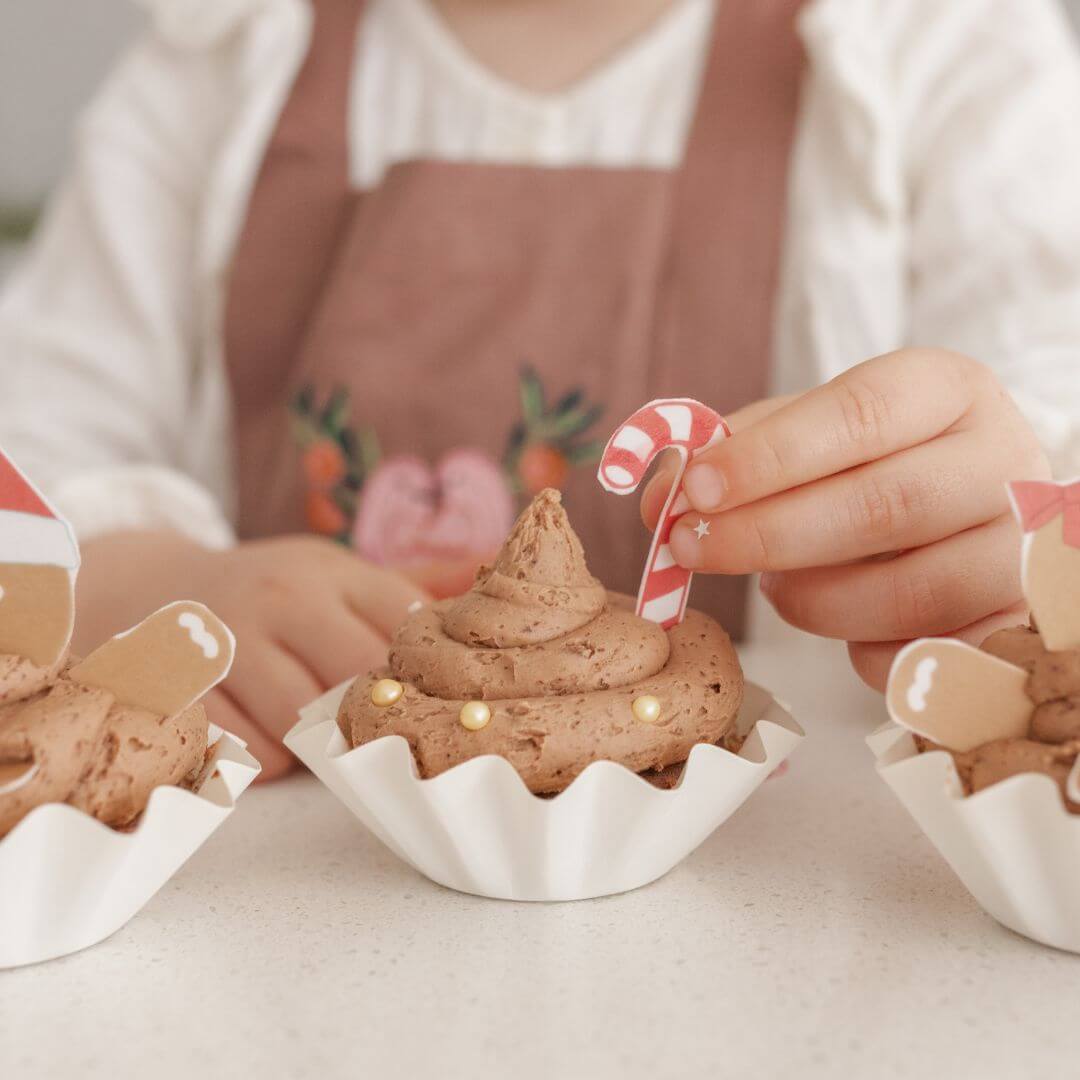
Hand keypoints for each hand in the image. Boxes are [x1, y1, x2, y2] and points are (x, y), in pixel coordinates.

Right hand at [75, 532, 427, 778]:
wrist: (153, 586)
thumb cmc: (273, 592)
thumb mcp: (337, 573)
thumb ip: (411, 586)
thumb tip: (492, 576)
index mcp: (332, 571)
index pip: (408, 620)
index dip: (429, 667)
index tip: (436, 695)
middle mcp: (283, 597)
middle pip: (359, 674)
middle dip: (374, 711)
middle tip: (380, 730)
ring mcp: (230, 638)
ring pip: (300, 717)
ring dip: (318, 743)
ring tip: (319, 734)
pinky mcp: (187, 684)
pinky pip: (247, 747)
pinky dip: (267, 759)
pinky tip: (270, 740)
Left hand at [641, 350, 1050, 689]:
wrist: (966, 514)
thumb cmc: (872, 467)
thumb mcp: (809, 437)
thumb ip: (735, 455)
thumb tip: (660, 498)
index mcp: (949, 390)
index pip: (859, 414)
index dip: (770, 456)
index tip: (696, 487)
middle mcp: (1005, 461)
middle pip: (884, 506)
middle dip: (768, 534)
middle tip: (692, 548)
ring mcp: (1022, 549)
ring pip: (907, 592)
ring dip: (811, 598)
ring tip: (777, 586)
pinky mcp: (1017, 624)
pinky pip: (921, 656)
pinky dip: (858, 649)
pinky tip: (841, 621)